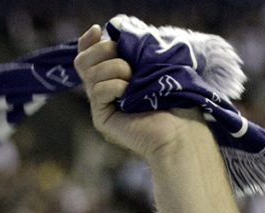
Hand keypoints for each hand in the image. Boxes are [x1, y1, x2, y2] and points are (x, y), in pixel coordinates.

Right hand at [74, 25, 203, 160]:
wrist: (181, 130)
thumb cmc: (175, 97)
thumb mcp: (153, 62)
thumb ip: (132, 49)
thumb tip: (109, 35)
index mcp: (116, 76)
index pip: (88, 55)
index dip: (88, 41)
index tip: (99, 30)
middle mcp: (106, 91)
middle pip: (84, 60)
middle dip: (105, 50)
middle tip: (129, 62)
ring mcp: (103, 106)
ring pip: (89, 73)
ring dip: (115, 68)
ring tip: (135, 80)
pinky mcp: (102, 119)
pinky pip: (96, 91)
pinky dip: (114, 86)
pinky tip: (129, 93)